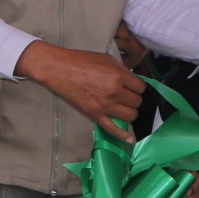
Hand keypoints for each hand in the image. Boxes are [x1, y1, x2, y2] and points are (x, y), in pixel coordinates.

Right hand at [15, 41, 142, 140]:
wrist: (57, 68)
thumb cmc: (80, 60)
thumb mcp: (105, 58)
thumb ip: (121, 69)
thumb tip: (132, 80)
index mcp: (118, 76)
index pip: (141, 88)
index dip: (138, 87)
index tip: (132, 86)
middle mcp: (114, 92)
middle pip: (137, 102)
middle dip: (133, 98)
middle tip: (125, 95)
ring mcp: (105, 105)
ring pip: (130, 116)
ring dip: (129, 112)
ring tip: (122, 107)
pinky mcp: (94, 114)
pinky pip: (112, 129)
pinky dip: (122, 135)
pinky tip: (128, 139)